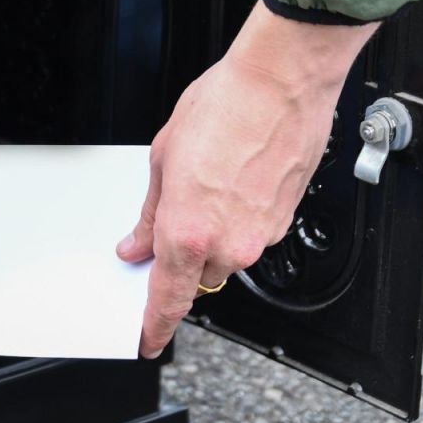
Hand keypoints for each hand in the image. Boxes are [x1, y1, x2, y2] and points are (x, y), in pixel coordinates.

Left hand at [117, 0, 378, 357]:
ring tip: (208, 182)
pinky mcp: (284, 221)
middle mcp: (228, 243)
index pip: (167, 300)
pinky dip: (237, 219)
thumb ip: (150, 214)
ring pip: (226, 257)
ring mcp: (260, 236)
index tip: (146, 340)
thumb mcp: (163, 158)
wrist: (281, 83)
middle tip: (175, 217)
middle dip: (182, 258)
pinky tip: (232, 180)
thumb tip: (138, 244)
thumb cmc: (224, 107)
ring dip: (212, 236)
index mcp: (188, 232)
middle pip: (196, 278)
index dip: (154, 326)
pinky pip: (251, 237)